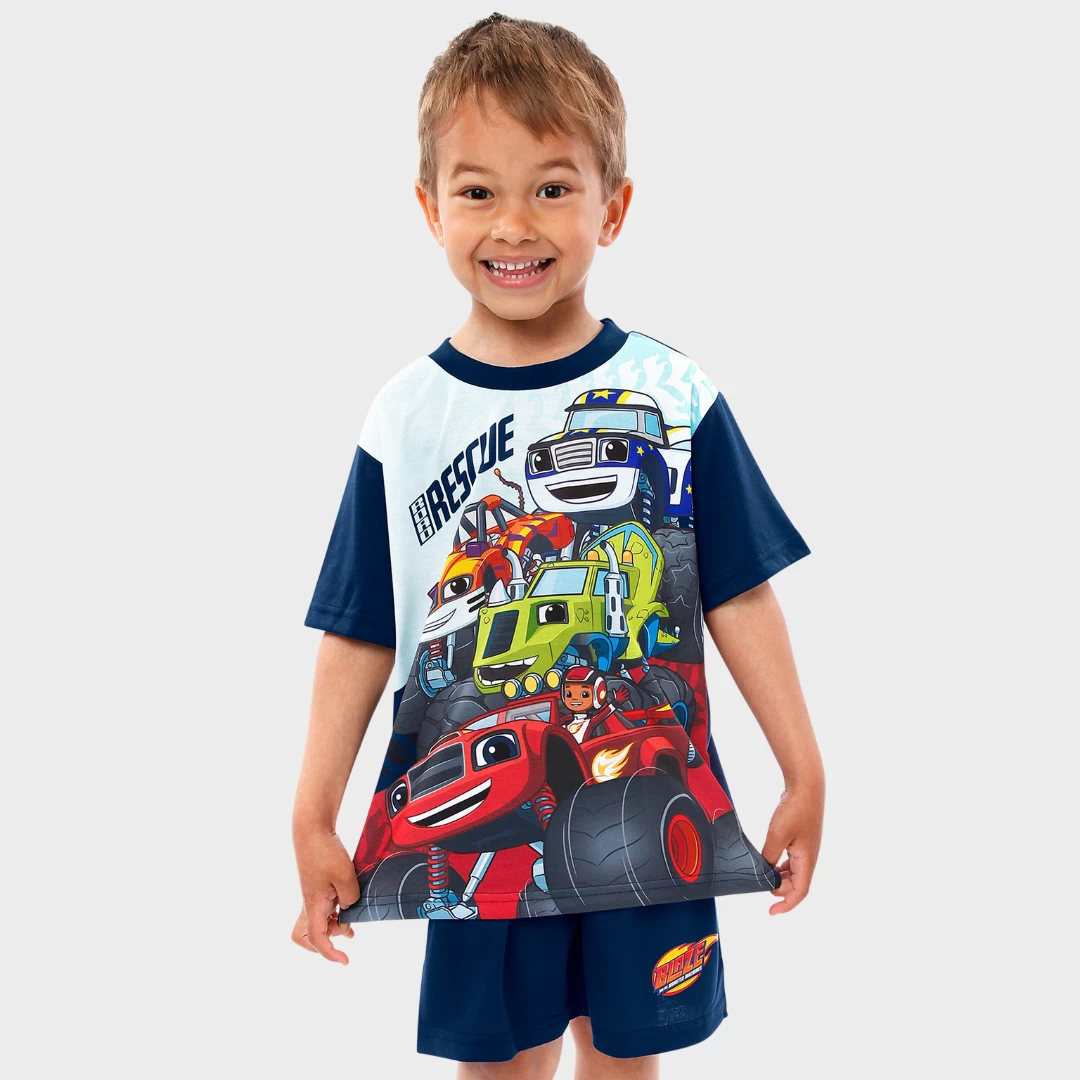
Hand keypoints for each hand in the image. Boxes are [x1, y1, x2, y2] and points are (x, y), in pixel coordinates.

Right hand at [293, 827, 361, 962]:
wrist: (312, 831)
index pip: (317, 938)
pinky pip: (323, 908)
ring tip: (351, 930)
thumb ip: (350, 898)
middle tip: (345, 938)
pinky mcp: (317, 886)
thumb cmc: (325, 853)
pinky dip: (335, 913)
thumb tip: (348, 908)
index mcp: (313, 905)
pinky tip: (348, 907)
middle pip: (307, 935)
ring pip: (317, 922)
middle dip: (324, 943)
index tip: (345, 960)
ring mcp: (313, 895)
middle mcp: (310, 903)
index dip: (329, 953)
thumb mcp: (346, 877)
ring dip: (333, 927)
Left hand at [760, 780, 823, 915]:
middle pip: (796, 884)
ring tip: (762, 875)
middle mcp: (809, 857)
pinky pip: (791, 860)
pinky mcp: (800, 839)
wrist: (806, 786)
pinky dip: (780, 865)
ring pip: (793, 872)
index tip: (771, 911)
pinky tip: (768, 861)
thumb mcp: (777, 835)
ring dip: (779, 877)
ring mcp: (805, 848)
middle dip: (779, 889)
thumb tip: (764, 870)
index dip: (787, 904)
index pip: (800, 891)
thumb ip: (770, 856)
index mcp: (807, 860)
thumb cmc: (794, 809)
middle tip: (760, 885)